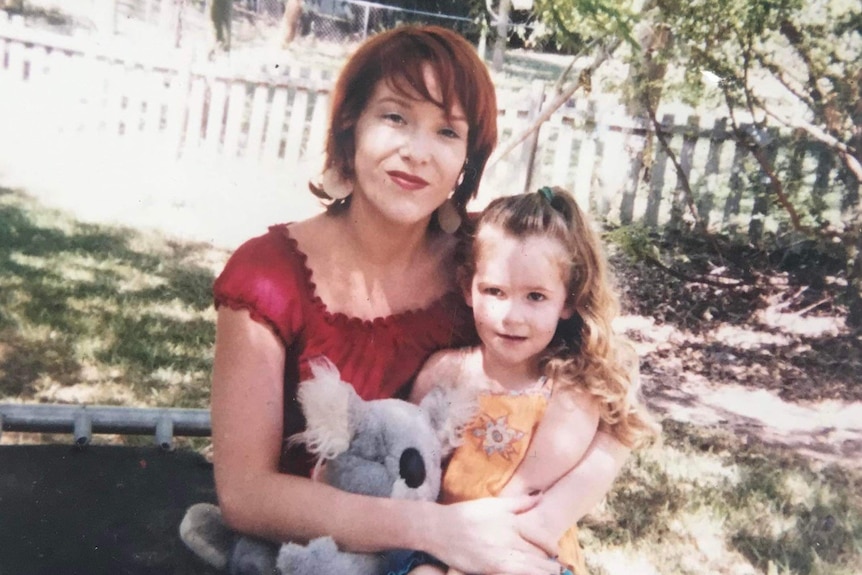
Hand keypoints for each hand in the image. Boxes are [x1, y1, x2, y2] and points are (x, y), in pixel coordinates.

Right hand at [427, 495, 560, 574]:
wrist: (439, 529)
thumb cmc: (467, 514)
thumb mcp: (493, 504)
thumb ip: (519, 503)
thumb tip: (541, 496)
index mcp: (511, 522)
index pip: (541, 537)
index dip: (551, 547)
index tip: (555, 553)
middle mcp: (509, 539)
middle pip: (538, 556)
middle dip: (550, 565)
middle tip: (556, 569)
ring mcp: (500, 556)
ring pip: (531, 569)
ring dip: (542, 572)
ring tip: (549, 574)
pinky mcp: (491, 569)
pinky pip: (516, 574)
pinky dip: (527, 573)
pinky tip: (530, 573)